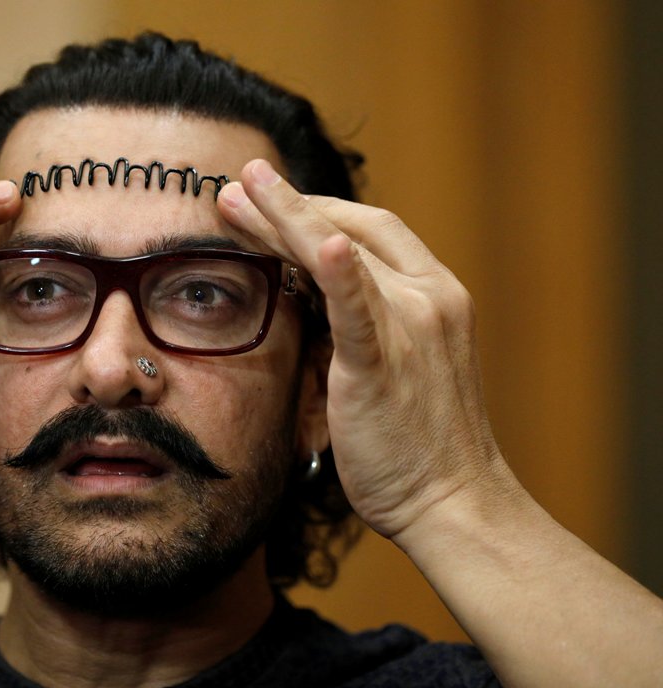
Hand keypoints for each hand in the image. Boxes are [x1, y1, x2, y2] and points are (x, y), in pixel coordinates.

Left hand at [218, 159, 513, 538]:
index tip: (274, 204)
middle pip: (350, 230)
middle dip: (289, 205)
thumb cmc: (418, 445)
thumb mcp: (393, 368)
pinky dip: (337, 273)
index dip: (318, 211)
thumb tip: (312, 307)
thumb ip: (359, 329)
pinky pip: (357, 310)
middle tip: (238, 184)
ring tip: (237, 197)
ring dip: (285, 220)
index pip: (372, 231)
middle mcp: (429, 297)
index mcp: (434, 295)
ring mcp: (412, 326)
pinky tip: (319, 242)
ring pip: (341, 254)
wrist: (453, 501)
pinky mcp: (384, 365)